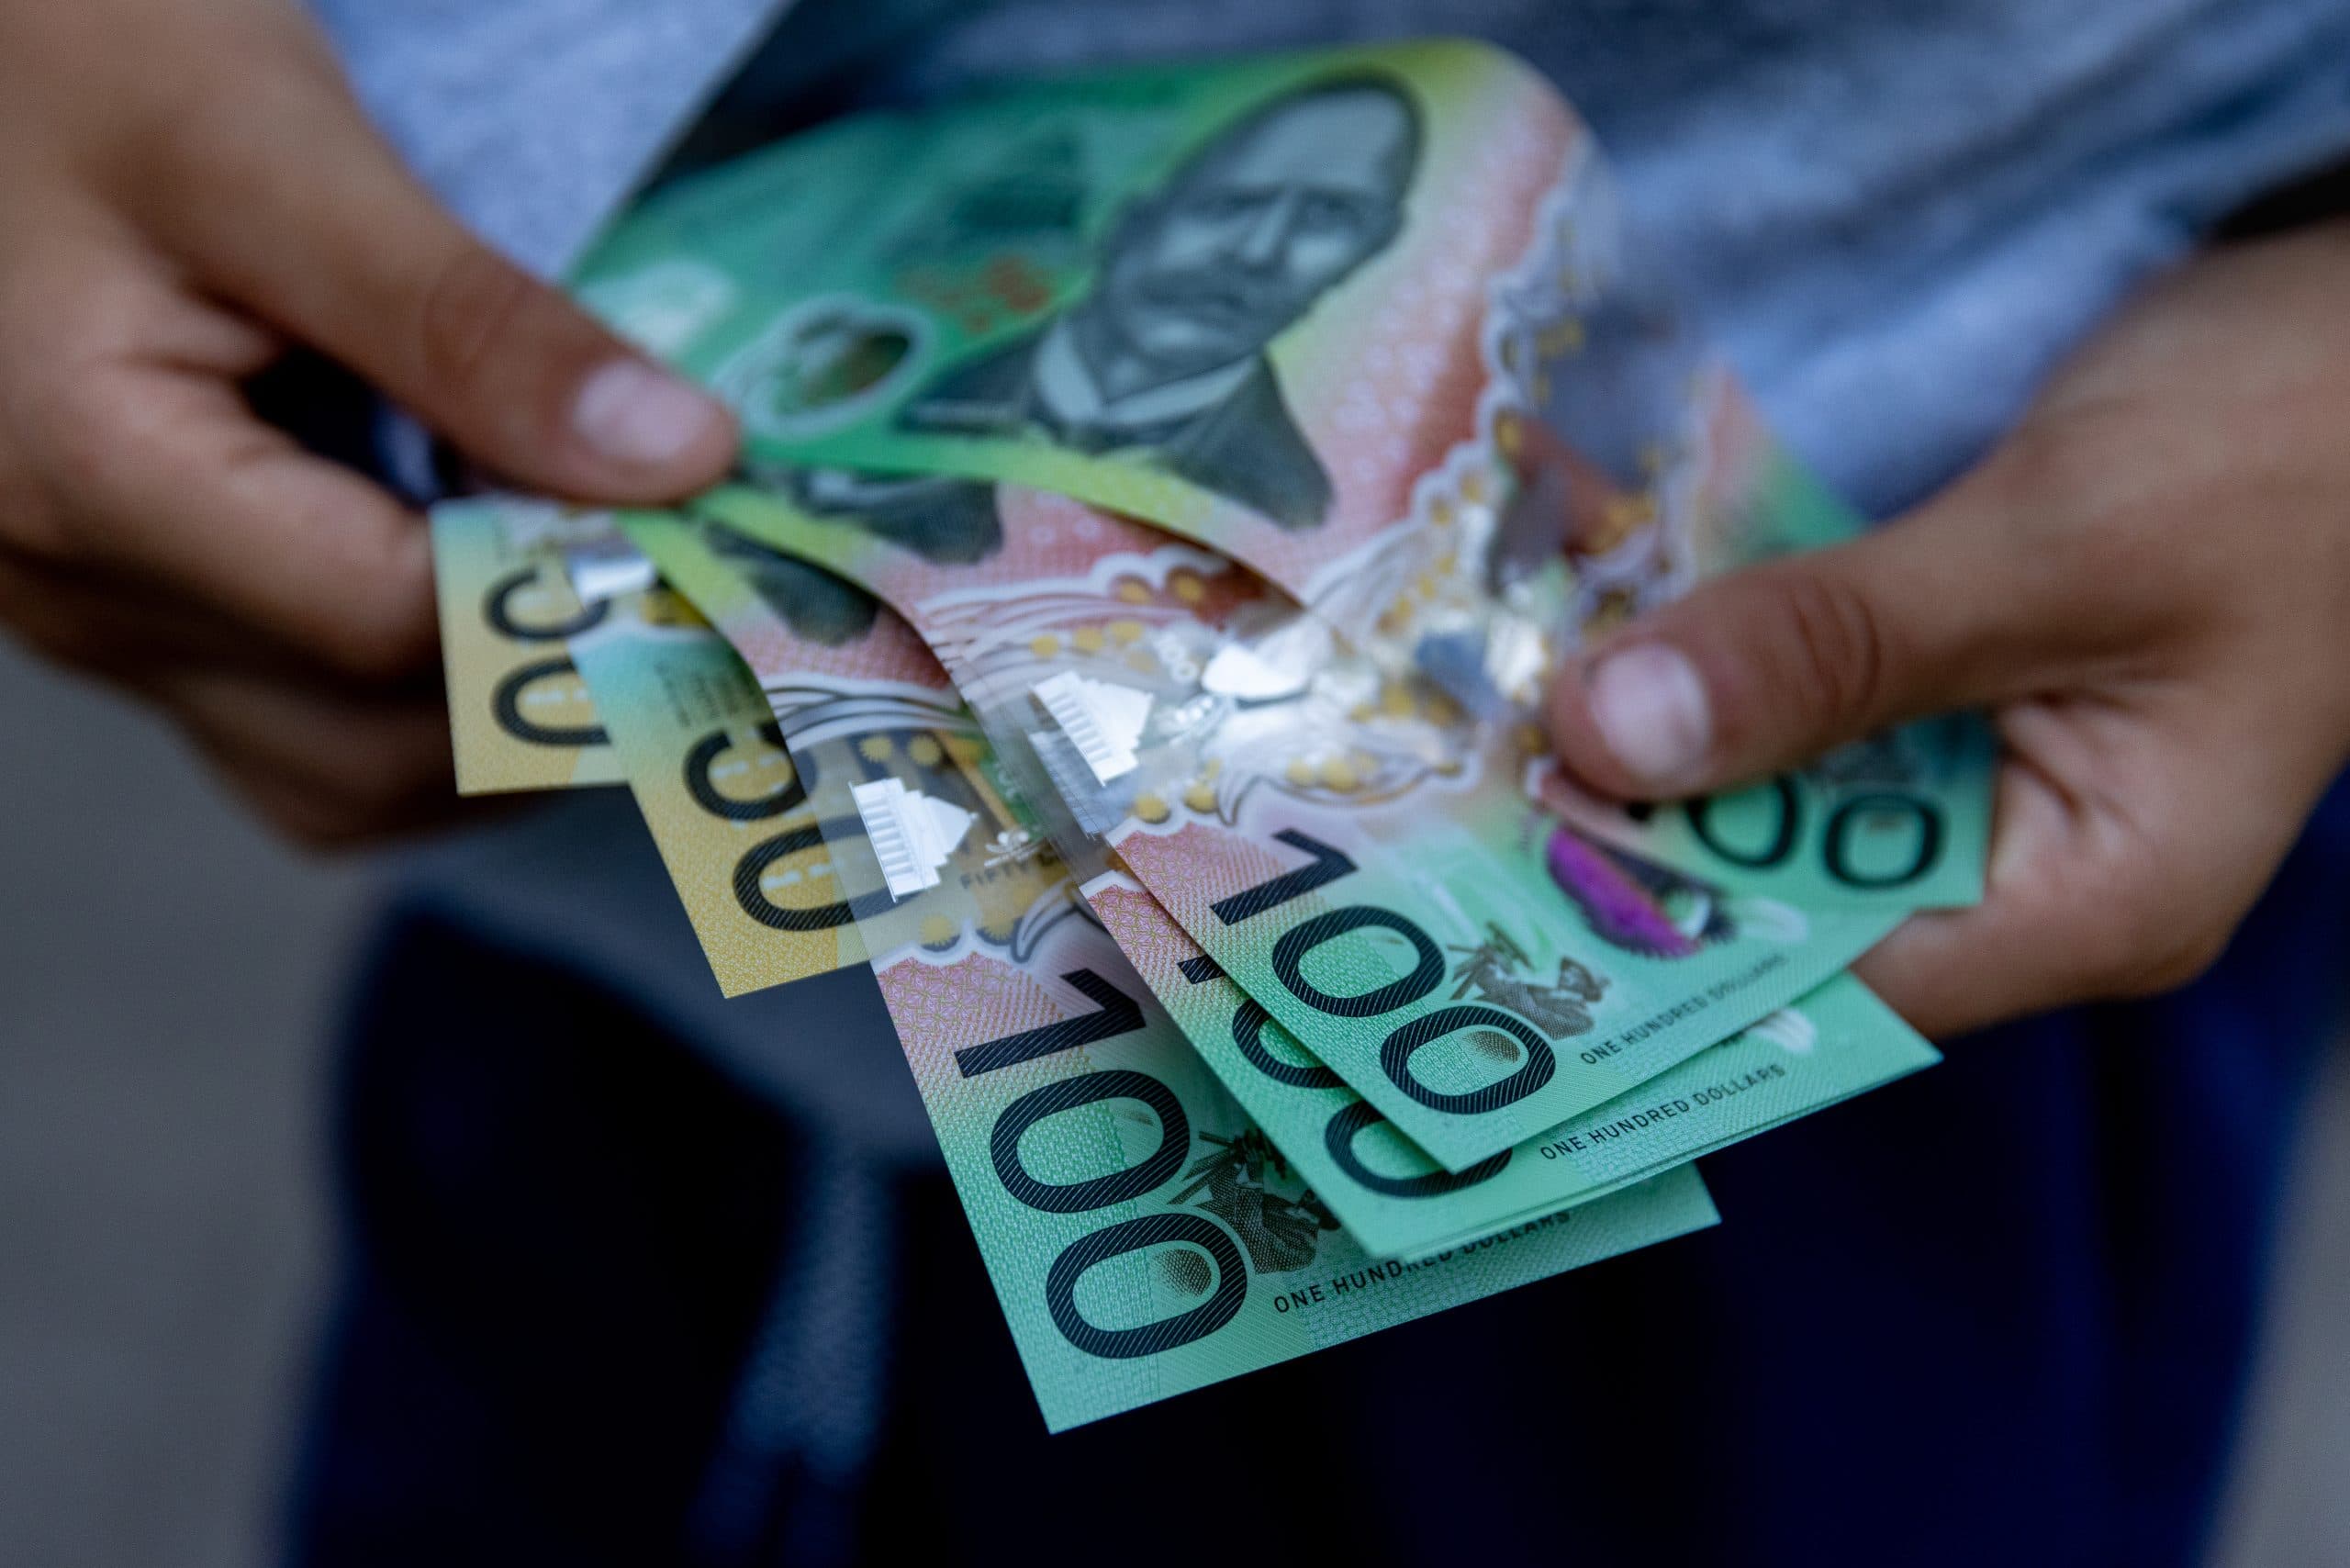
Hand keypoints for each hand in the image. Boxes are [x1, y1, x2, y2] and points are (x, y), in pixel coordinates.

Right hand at [0, 0, 735, 843]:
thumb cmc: (83, 53)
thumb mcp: (273, 146)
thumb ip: (470, 319)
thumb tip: (680, 457)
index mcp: (98, 481)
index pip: (406, 629)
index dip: (580, 592)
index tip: (706, 526)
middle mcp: (79, 596)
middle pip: (385, 745)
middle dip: (557, 676)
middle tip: (684, 568)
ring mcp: (97, 622)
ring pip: (349, 780)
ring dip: (502, 718)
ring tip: (596, 579)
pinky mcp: (133, 612)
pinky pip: (305, 740)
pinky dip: (429, 708)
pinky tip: (492, 595)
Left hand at [1547, 220, 2349, 1037]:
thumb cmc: (2296, 438)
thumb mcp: (2057, 546)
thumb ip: (1832, 649)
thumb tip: (1604, 741)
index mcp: (2090, 901)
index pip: (1821, 983)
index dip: (1651, 934)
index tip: (1485, 867)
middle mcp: (2026, 868)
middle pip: (1778, 895)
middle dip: (1627, 825)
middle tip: (1447, 759)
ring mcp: (1989, 774)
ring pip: (1776, 793)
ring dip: (1653, 736)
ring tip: (1485, 690)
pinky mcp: (1955, 684)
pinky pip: (1803, 704)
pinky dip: (1714, 664)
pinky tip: (1599, 619)